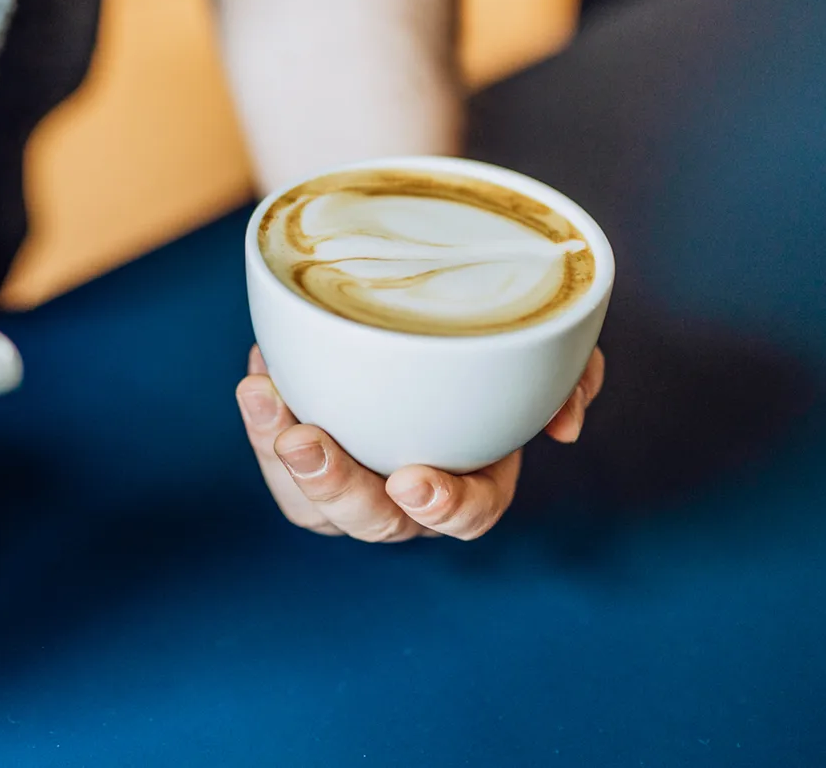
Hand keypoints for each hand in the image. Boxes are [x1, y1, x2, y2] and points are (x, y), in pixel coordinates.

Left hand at [235, 346, 605, 540]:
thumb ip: (568, 375)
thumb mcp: (529, 345)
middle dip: (337, 488)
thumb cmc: (480, 338)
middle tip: (306, 442)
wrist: (407, 306)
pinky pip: (275, 460)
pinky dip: (262, 423)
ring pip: (312, 502)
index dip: (445, 508)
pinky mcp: (301, 454)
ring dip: (282, 459)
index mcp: (473, 479)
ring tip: (262, 399)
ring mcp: (351, 480)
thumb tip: (565, 420)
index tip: (413, 482)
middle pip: (373, 520)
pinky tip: (257, 381)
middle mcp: (406, 496)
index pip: (466, 516)